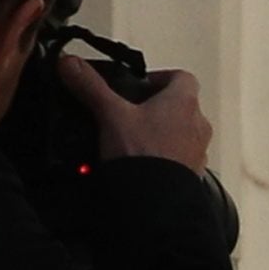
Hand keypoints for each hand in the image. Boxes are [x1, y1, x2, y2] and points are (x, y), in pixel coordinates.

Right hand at [59, 54, 213, 171]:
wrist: (155, 206)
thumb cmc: (142, 154)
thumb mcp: (110, 114)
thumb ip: (90, 86)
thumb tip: (70, 63)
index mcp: (185, 102)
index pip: (181, 77)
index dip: (160, 77)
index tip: (139, 86)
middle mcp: (198, 126)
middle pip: (181, 107)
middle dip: (157, 108)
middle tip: (131, 114)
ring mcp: (197, 154)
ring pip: (181, 135)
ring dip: (161, 135)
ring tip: (133, 142)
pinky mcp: (192, 178)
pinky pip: (179, 161)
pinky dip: (163, 160)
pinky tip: (140, 166)